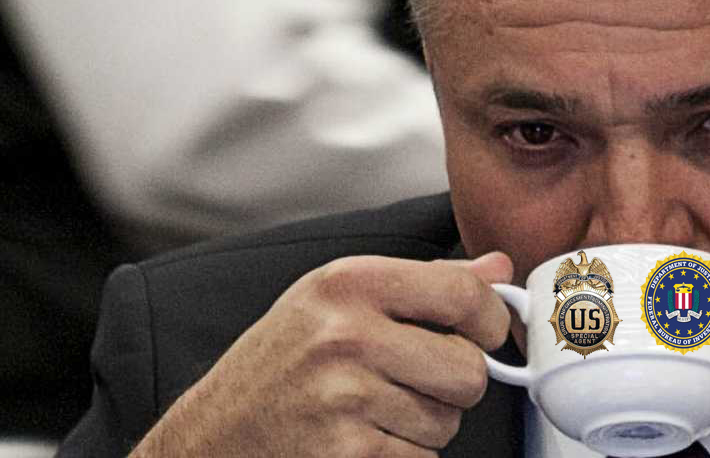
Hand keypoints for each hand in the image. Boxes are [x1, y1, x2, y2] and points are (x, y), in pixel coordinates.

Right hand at [130, 251, 512, 456]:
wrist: (211, 437)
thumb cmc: (279, 364)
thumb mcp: (337, 300)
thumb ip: (424, 282)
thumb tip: (497, 270)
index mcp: (349, 284)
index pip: (463, 295)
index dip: (492, 320)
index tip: (488, 332)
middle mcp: (346, 335)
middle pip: (468, 369)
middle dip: (455, 383)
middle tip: (416, 379)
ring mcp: (345, 399)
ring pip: (447, 421)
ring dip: (425, 424)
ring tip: (373, 408)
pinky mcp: (346, 454)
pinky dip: (401, 456)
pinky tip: (360, 439)